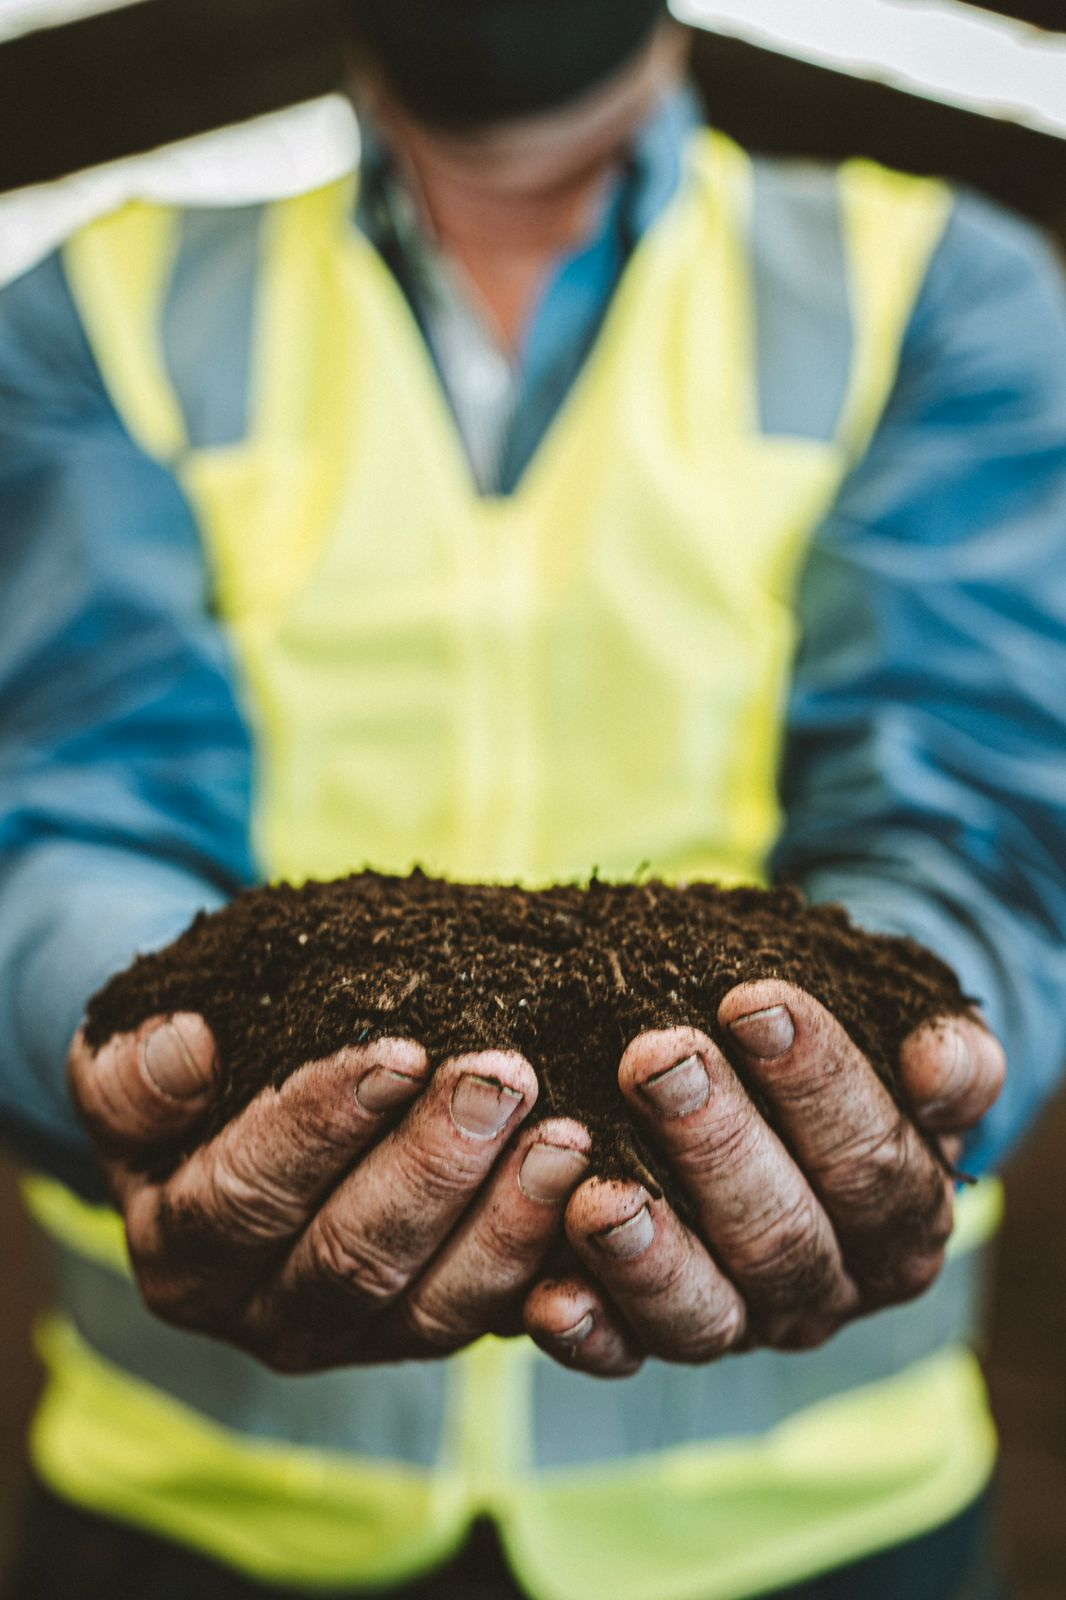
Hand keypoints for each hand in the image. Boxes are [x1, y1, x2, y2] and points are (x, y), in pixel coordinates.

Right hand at [68, 1015, 589, 1369]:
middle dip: (434, 1167)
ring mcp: (359, 1336)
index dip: (319, 1127)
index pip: (245, 1198)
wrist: (241, 1113)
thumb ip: (136, 1070)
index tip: (398, 1052)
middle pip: (352, 1259)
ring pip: (437, 1307)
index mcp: (181, 1254)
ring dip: (510, 1221)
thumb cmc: (195, 1081)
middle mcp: (266, 1315)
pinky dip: (551, 1271)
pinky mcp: (433, 1331)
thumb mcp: (134, 1062)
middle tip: (504, 1078)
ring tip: (567, 1136)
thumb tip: (189, 1049)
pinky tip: (599, 1205)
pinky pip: (496, 1320)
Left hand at [524, 981, 1004, 1376]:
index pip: (871, 1159)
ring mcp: (743, 1323)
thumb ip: (948, 1060)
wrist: (786, 1093)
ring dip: (650, 1255)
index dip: (817, 1083)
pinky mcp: (656, 1340)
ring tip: (597, 1193)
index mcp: (903, 1218)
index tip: (752, 1002)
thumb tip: (939, 1062)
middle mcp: (828, 1285)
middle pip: (782, 1235)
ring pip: (706, 1313)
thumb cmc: (840, 1057)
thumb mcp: (906, 1044)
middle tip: (655, 1057)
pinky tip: (544, 1298)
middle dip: (716, 1142)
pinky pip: (624, 1356)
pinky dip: (588, 1333)